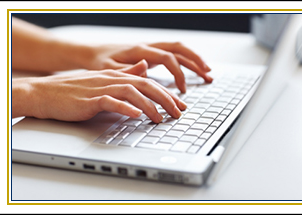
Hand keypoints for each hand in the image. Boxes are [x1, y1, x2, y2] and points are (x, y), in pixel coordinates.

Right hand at [12, 61, 186, 122]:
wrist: (47, 92)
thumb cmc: (75, 90)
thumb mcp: (104, 81)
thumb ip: (124, 75)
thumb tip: (144, 70)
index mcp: (117, 77)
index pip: (148, 83)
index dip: (166, 93)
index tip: (179, 105)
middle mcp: (112, 80)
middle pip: (145, 86)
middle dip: (165, 99)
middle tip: (178, 113)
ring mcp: (101, 89)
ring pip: (131, 93)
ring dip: (149, 106)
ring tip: (161, 118)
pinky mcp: (90, 100)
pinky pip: (110, 102)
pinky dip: (124, 108)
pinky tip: (136, 115)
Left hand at [85, 42, 211, 92]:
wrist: (93, 52)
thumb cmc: (100, 62)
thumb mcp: (109, 68)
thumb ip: (128, 70)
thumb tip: (147, 69)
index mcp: (139, 50)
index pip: (167, 58)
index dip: (178, 73)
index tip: (182, 90)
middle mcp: (148, 47)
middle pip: (178, 48)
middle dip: (195, 60)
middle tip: (208, 74)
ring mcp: (150, 49)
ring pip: (178, 49)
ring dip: (194, 59)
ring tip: (207, 72)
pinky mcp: (151, 53)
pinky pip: (172, 54)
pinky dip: (185, 61)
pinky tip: (192, 70)